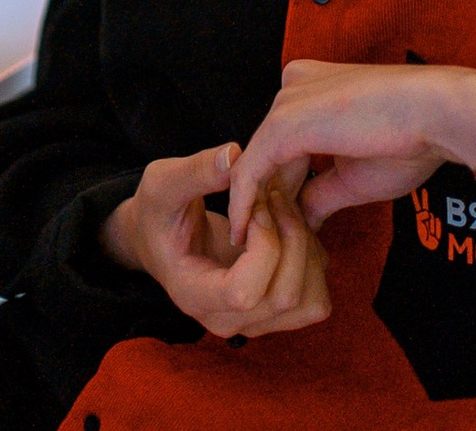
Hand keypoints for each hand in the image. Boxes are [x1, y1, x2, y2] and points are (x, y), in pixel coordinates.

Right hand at [100, 143, 330, 339]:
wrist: (161, 237)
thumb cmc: (158, 213)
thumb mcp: (162, 183)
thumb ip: (195, 171)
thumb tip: (235, 154)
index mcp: (193, 295)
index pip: (244, 294)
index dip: (262, 247)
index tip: (254, 207)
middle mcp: (227, 319)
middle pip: (286, 297)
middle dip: (291, 238)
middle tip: (272, 198)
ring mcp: (255, 320)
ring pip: (310, 301)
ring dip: (306, 249)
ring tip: (282, 213)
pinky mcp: (277, 309)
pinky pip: (317, 295)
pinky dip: (313, 257)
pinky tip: (288, 228)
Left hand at [227, 62, 475, 246]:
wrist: (441, 115)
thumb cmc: (410, 140)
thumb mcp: (355, 174)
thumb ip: (321, 194)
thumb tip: (304, 223)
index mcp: (314, 86)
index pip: (286, 144)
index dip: (287, 189)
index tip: (291, 227)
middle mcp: (294, 84)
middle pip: (270, 154)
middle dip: (272, 201)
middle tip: (270, 245)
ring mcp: (286, 102)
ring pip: (257, 163)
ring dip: (258, 208)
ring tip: (254, 248)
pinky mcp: (283, 124)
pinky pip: (251, 171)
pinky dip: (245, 205)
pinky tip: (243, 235)